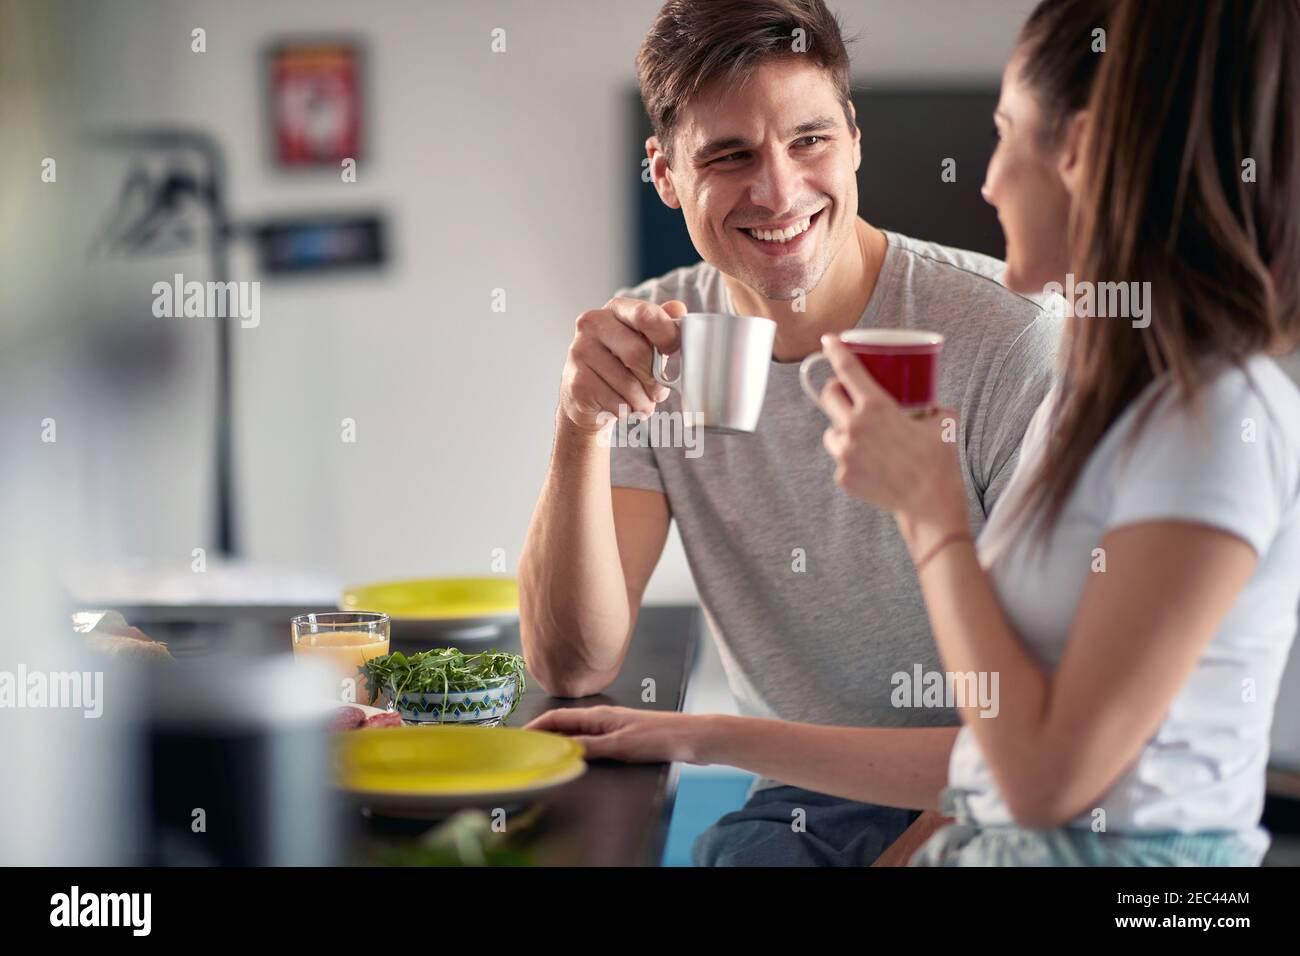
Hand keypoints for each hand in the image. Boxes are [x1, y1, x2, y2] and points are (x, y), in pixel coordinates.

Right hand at [524, 705, 706, 763]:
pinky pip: (593, 743)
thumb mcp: (620, 745)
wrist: (693, 738)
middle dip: (545, 735)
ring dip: (562, 743)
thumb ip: (590, 747)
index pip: (558, 717)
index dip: (536, 726)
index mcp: (599, 715)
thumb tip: (562, 749)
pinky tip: (579, 759)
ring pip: (579, 734)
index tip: (519, 736)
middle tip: (528, 749)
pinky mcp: (625, 739)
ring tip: (547, 755)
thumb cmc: (661, 737)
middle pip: (566, 725)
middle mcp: (604, 719)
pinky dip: (580, 750)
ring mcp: (614, 728)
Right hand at [558, 297, 687, 432]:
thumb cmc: (621, 365)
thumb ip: (661, 325)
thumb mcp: (643, 341)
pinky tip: (622, 407)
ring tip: (640, 401)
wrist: (585, 396)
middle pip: (638, 353)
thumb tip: (678, 309)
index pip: (645, 314)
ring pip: (628, 384)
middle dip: (655, 380)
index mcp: (615, 309)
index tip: (674, 351)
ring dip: (643, 400)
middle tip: (658, 391)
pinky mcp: (577, 382)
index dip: (667, 335)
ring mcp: (580, 352)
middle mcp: (593, 324)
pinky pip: (616, 402)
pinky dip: (627, 411)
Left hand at [815, 334, 968, 548]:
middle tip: (846, 393)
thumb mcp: (943, 424)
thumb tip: (934, 406)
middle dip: (835, 390)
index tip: (827, 340)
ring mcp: (844, 453)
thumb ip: (935, 408)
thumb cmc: (939, 463)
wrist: (930, 506)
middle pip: (828, 396)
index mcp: (876, 407)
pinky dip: (852, 460)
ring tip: (863, 437)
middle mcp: (853, 427)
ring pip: (831, 431)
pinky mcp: (842, 476)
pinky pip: (841, 460)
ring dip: (842, 429)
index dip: (834, 351)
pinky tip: (872, 466)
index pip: (847, 370)